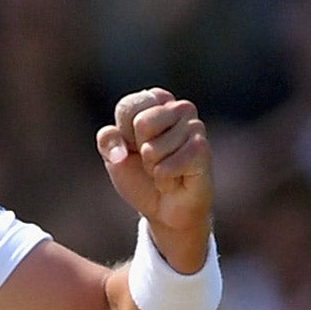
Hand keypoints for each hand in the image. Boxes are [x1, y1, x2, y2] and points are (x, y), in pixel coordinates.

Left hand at [97, 88, 212, 264]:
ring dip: (153, 168)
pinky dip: (164, 181)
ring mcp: (195, 126)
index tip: (134, 145)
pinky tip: (176, 179)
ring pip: (152, 149)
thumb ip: (107, 140)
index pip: (128, 106)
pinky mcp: (202, 149)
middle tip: (152, 160)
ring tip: (166, 169)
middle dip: (140, 150)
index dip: (123, 134)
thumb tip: (119, 153)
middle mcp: (180, 108)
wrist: (163, 209)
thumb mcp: (113, 156)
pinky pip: (166, 167)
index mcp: (157, 101)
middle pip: (142, 123)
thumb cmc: (139, 175)